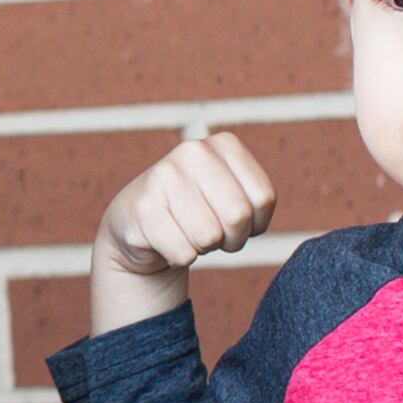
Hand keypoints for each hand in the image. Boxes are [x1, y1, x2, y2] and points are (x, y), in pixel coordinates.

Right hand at [91, 131, 275, 327]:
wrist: (139, 222)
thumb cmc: (199, 213)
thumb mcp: (234, 198)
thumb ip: (255, 203)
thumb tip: (241, 217)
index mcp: (224, 144)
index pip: (264, 198)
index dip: (255, 224)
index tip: (233, 220)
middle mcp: (193, 152)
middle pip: (238, 216)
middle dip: (231, 239)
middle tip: (213, 234)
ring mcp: (164, 177)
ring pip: (209, 237)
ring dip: (203, 248)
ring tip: (187, 233)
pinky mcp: (143, 208)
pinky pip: (183, 253)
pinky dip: (180, 257)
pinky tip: (167, 240)